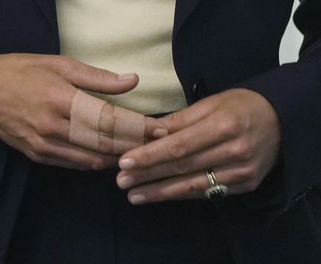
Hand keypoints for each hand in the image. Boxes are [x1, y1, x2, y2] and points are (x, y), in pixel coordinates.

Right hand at [0, 53, 164, 169]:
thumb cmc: (23, 72)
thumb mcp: (60, 65)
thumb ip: (98, 77)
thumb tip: (132, 80)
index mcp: (62, 99)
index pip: (110, 118)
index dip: (138, 126)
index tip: (159, 129)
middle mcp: (54, 127)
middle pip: (104, 143)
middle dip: (134, 145)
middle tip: (157, 145)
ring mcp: (45, 145)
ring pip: (91, 158)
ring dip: (117, 159)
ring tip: (139, 155)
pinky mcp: (38, 155)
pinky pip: (74, 164)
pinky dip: (95, 163)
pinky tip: (109, 160)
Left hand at [116, 88, 280, 203]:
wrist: (281, 120)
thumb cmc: (241, 106)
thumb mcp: (211, 103)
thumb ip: (179, 120)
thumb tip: (148, 132)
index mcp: (223, 125)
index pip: (179, 145)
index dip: (150, 156)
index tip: (124, 162)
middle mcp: (234, 151)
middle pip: (182, 167)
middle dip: (149, 176)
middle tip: (122, 182)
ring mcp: (242, 171)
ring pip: (193, 185)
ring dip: (161, 192)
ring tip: (135, 196)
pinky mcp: (245, 185)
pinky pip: (207, 192)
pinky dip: (182, 194)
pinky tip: (161, 195)